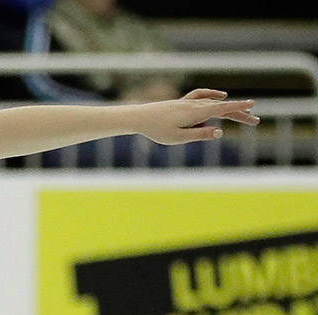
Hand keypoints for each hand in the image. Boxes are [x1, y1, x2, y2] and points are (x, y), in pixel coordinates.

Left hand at [135, 88, 257, 145]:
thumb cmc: (157, 130)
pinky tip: (221, 96)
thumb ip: (200, 134)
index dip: (239, 108)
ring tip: (243, 114)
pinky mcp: (183, 103)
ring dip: (229, 107)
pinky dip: (213, 95)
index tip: (253, 105)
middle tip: (255, 121)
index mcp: (195, 114)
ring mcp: (189, 103)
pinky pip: (202, 96)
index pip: (222, 109)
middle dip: (239, 113)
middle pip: (222, 108)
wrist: (139, 117)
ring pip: (214, 104)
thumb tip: (220, 131)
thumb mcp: (179, 138)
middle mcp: (194, 105)